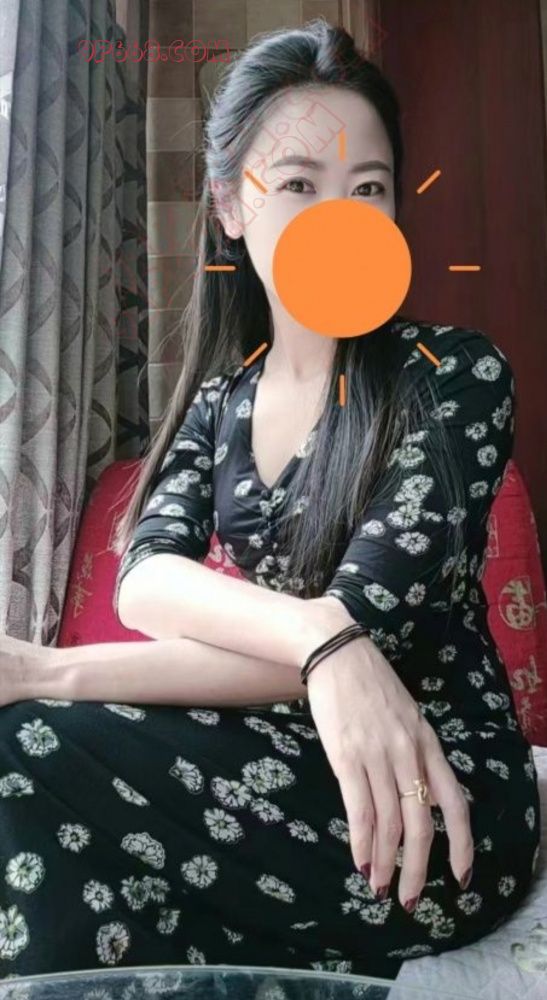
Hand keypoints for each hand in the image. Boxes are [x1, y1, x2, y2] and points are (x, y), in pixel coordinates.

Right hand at [305, 630, 473, 909]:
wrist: (337, 651)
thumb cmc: (369, 684)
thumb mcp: (407, 716)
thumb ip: (415, 754)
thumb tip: (417, 797)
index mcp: (428, 743)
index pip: (455, 803)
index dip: (461, 845)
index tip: (461, 878)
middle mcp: (409, 753)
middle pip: (421, 824)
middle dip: (417, 869)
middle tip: (409, 900)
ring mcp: (378, 755)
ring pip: (389, 824)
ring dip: (385, 863)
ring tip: (379, 887)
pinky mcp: (347, 756)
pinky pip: (359, 809)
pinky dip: (361, 842)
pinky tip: (360, 862)